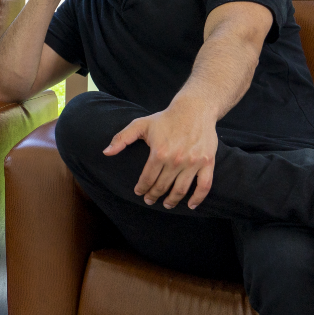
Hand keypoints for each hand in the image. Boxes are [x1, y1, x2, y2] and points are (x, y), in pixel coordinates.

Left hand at [103, 102, 217, 209]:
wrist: (195, 109)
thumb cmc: (166, 118)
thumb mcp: (141, 124)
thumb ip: (122, 138)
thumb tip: (106, 152)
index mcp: (159, 152)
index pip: (147, 179)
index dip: (141, 188)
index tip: (139, 192)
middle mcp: (176, 160)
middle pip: (162, 186)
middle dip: (153, 195)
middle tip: (150, 199)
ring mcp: (193, 162)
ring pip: (181, 190)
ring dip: (172, 201)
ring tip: (166, 204)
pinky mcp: (207, 162)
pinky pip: (204, 186)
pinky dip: (197, 199)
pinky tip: (190, 205)